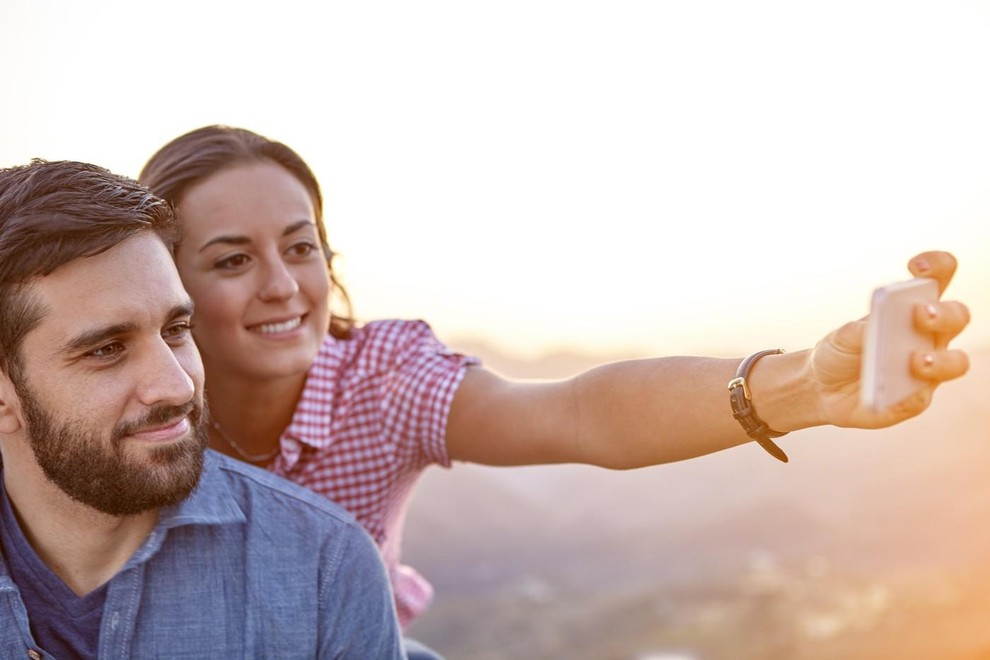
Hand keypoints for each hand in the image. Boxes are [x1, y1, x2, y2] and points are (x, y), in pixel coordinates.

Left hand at [809, 251, 969, 428]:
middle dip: (942, 314)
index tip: (917, 266)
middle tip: (921, 313)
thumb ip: (861, 330)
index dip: (938, 266)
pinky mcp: (916, 400)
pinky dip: (908, 395)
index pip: (939, 279)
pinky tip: (894, 393)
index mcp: (916, 308)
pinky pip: (921, 398)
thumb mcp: (843, 335)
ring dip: (939, 360)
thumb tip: (878, 330)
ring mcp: (929, 370)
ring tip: (916, 360)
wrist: (822, 388)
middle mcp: (931, 336)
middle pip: (956, 317)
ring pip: (955, 362)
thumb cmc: (841, 351)